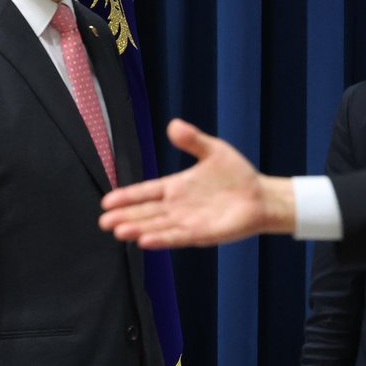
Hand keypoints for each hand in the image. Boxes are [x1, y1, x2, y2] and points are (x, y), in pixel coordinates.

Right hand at [99, 119, 295, 247]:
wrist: (261, 196)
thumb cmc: (237, 174)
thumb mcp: (213, 150)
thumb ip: (192, 140)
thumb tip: (173, 124)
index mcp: (176, 187)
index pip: (146, 192)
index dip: (127, 197)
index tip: (107, 202)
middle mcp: (178, 207)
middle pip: (146, 212)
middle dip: (125, 217)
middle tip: (104, 222)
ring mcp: (188, 221)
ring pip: (158, 226)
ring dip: (139, 229)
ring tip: (119, 232)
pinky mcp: (202, 233)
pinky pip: (178, 237)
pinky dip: (162, 238)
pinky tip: (145, 241)